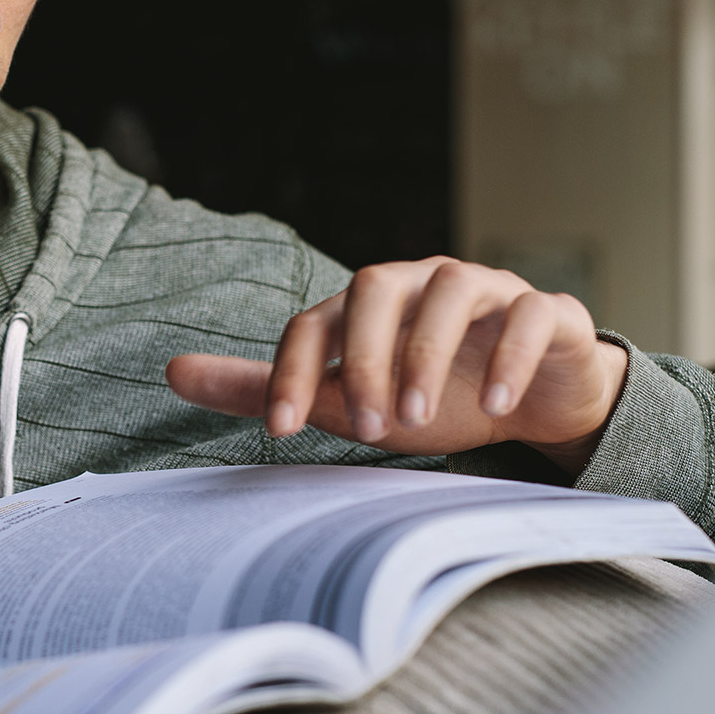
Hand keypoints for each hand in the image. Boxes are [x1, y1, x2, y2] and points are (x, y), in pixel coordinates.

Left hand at [165, 257, 628, 474]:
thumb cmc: (430, 394)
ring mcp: (486, 290)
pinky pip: (529, 315)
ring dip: (427, 354)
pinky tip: (495, 405)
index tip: (281, 431)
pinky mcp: (544, 312)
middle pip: (378, 287)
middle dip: (363, 357)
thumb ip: (265, 388)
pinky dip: (510, 358)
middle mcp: (422, 282)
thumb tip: (170, 372)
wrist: (535, 400)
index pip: (315, 321)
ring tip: (418, 422)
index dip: (291, 370)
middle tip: (368, 427)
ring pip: (452, 291)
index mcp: (368, 304)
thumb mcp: (345, 401)